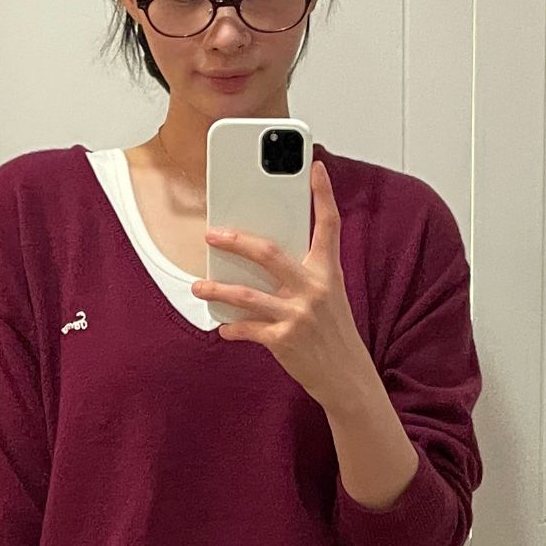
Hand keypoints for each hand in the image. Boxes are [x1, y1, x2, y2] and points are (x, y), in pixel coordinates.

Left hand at [193, 159, 373, 412]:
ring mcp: (299, 314)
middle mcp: (314, 289)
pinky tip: (223, 327)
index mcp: (328, 272)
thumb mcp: (329, 296)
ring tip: (198, 286)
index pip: (328, 226)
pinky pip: (248, 329)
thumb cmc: (332, 332)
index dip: (324, 195)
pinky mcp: (284, 339)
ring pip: (247, 294)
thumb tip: (263, 256)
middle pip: (269, 253)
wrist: (347, 376)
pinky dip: (232, 328)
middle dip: (236, 241)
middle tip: (212, 234)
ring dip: (217, 289)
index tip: (316, 168)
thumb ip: (304, 274)